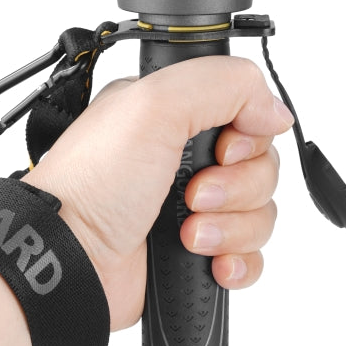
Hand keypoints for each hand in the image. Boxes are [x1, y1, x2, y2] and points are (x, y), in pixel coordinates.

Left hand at [25, 56, 294, 330]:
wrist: (70, 261)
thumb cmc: (93, 185)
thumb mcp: (154, 104)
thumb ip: (225, 83)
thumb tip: (275, 111)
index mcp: (173, 116)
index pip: (249, 115)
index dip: (248, 135)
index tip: (223, 147)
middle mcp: (184, 159)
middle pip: (261, 166)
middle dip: (237, 187)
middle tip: (192, 195)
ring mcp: (190, 209)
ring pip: (260, 213)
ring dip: (232, 227)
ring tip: (189, 234)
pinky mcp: (195, 254)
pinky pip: (250, 255)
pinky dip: (238, 260)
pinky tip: (211, 261)